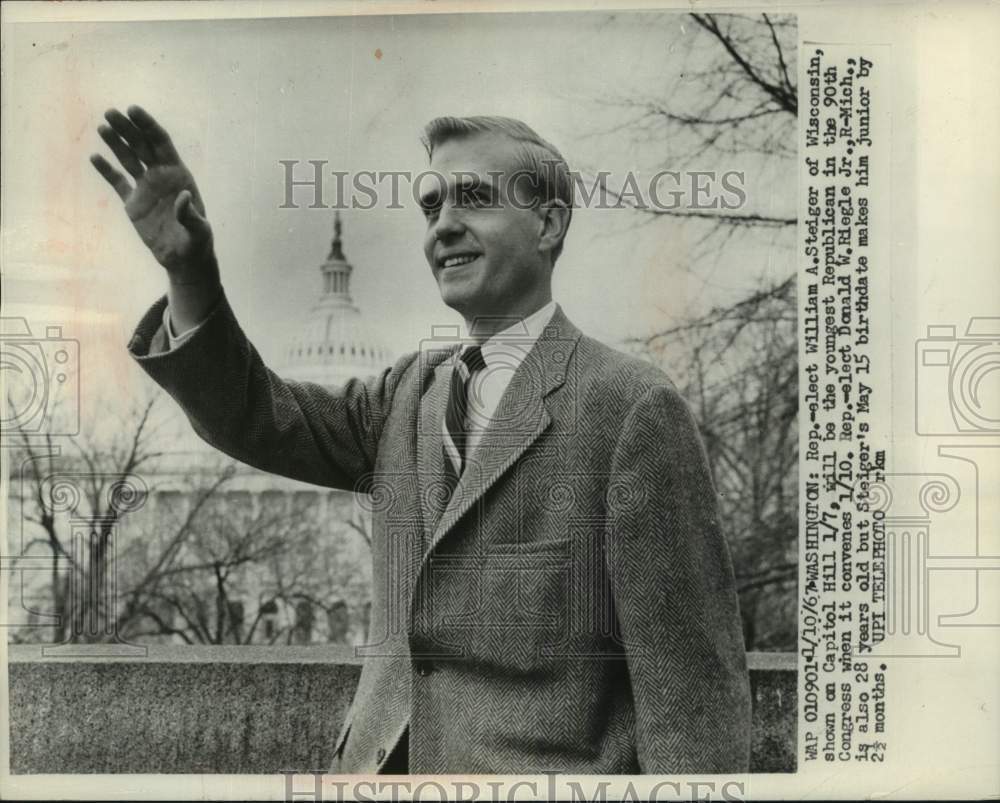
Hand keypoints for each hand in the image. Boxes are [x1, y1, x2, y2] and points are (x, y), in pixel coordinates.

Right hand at [90, 105, 216, 285]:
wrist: (183, 260)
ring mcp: (146, 188)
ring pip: (128, 159)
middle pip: (142, 146)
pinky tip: (95, 157)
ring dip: (115, 142)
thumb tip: (183, 197)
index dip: (147, 126)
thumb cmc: (196, 243)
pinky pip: (117, 182)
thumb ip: (190, 214)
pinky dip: (106, 170)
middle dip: (127, 128)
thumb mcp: (198, 230)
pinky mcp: (133, 203)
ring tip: (102, 126)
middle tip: (110, 112)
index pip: (161, 143)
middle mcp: (160, 176)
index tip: (133, 110)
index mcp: (178, 175)